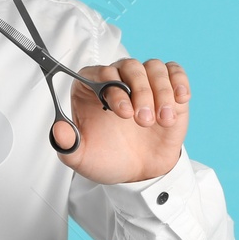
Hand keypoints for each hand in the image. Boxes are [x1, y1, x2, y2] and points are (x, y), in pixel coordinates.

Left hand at [58, 59, 189, 184]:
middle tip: (142, 120)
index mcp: (90, 89)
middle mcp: (117, 79)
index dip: (111, 87)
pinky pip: (175, 72)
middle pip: (129, 66)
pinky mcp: (167, 89)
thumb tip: (58, 130)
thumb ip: (67, 145)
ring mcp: (144, 82)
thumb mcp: (82, 158)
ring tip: (163, 119)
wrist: (139, 173)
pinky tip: (180, 99)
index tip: (122, 112)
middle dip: (139, 91)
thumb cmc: (108, 159)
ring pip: (154, 67)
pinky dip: (179, 81)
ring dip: (161, 91)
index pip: (98, 73)